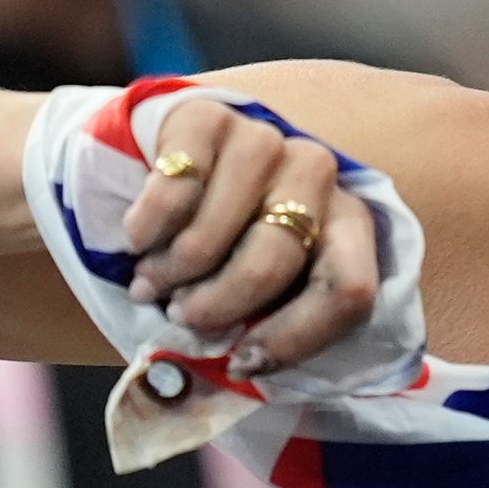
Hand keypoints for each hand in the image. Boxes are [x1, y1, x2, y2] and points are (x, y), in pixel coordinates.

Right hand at [117, 97, 382, 373]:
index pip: (350, 291)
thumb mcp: (245, 297)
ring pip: (220, 230)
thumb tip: (243, 371)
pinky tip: (138, 239)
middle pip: (278, 260)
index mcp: (346, 224)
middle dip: (217, 305)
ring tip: (153, 281)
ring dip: (176, 269)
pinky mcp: (205, 116)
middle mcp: (317, 171)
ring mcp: (263, 137)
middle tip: (180, 315)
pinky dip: (148, 228)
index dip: (295, 338)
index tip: (241, 361)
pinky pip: (175, 188)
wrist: (140, 179)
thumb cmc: (208, 256)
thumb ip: (258, 332)